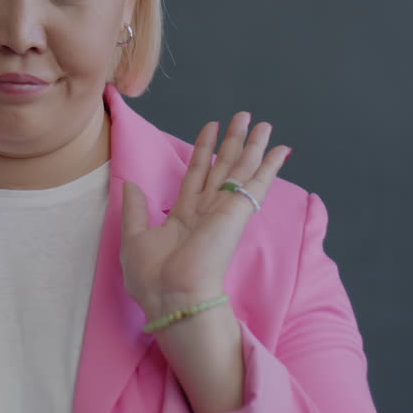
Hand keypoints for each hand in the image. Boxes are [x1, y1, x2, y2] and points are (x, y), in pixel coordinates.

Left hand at [120, 111, 290, 321]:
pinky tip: (282, 149)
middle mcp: (208, 211)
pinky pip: (257, 184)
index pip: (197, 174)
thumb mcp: (134, 238)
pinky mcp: (238, 213)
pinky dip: (271, 166)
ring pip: (241, 170)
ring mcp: (225, 211)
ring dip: (253, 145)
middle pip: (224, 167)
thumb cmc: (152, 277)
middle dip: (233, 141)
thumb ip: (136, 209)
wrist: (172, 296)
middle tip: (244, 116)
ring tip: (263, 122)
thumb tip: (131, 185)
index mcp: (185, 216)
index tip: (210, 127)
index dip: (204, 150)